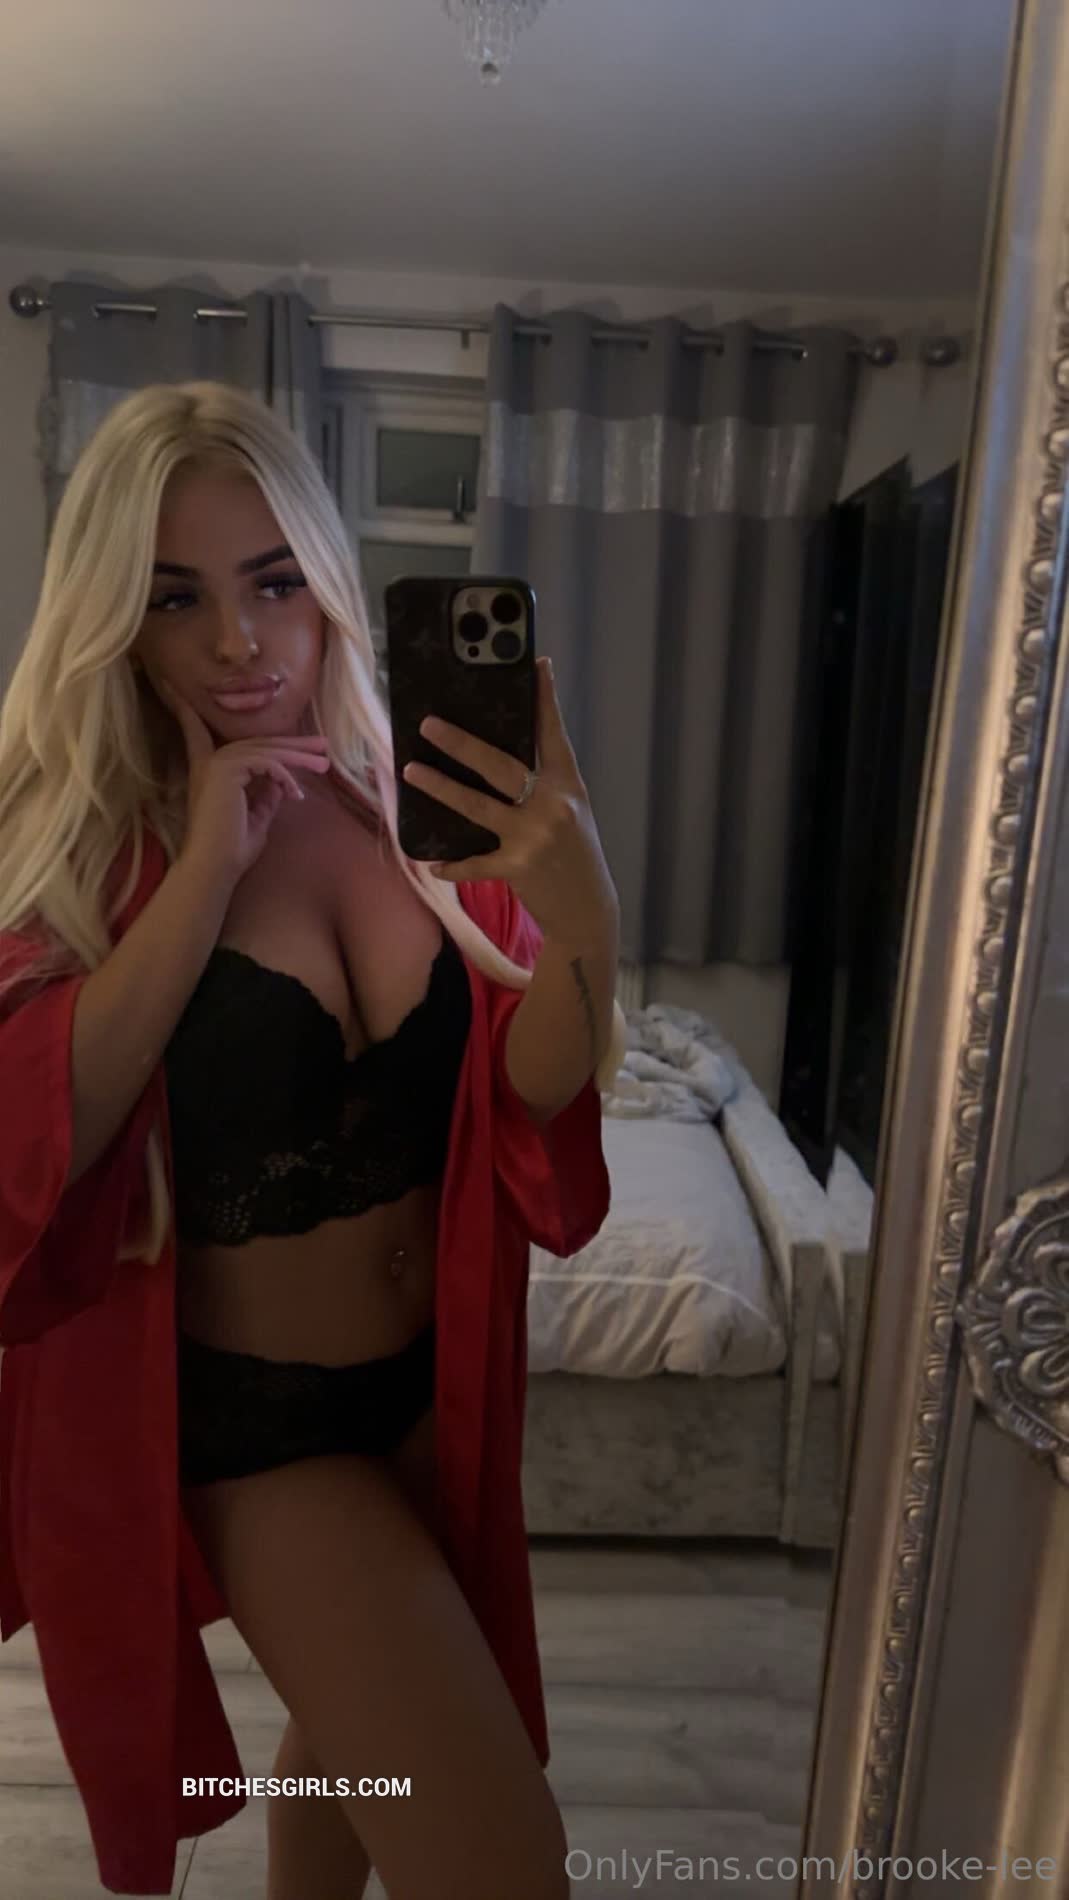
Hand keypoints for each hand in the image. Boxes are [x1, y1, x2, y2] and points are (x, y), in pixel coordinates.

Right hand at [155, 680, 331, 887]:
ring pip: (266, 750)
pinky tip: (296, 794)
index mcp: (210, 772)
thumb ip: (266, 798)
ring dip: (299, 758)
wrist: (215, 867)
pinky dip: (285, 776)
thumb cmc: (232, 850)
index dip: (186, 710)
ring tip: (324, 764)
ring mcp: (217, 763)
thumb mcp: (256, 819)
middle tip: (322, 747)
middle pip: (257, 743)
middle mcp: (210, 762)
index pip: (199, 733)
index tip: (171, 685)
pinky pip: (267, 763)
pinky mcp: (227, 769)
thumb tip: (280, 782)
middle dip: (292, 745)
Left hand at [401, 656, 618, 945]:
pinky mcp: (518, 868)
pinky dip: (452, 865)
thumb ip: (544, 783)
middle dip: (461, 743)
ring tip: (410, 770)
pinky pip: (474, 862)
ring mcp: (534, 836)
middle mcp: (553, 805)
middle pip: (500, 764)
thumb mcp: (570, 811)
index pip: (554, 734)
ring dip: (440, 787)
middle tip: (429, 724)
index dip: (544, 699)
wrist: (588, 911)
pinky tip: (432, 863)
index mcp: (568, 785)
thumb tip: (497, 754)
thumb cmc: (574, 854)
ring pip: (477, 805)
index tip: (536, 665)